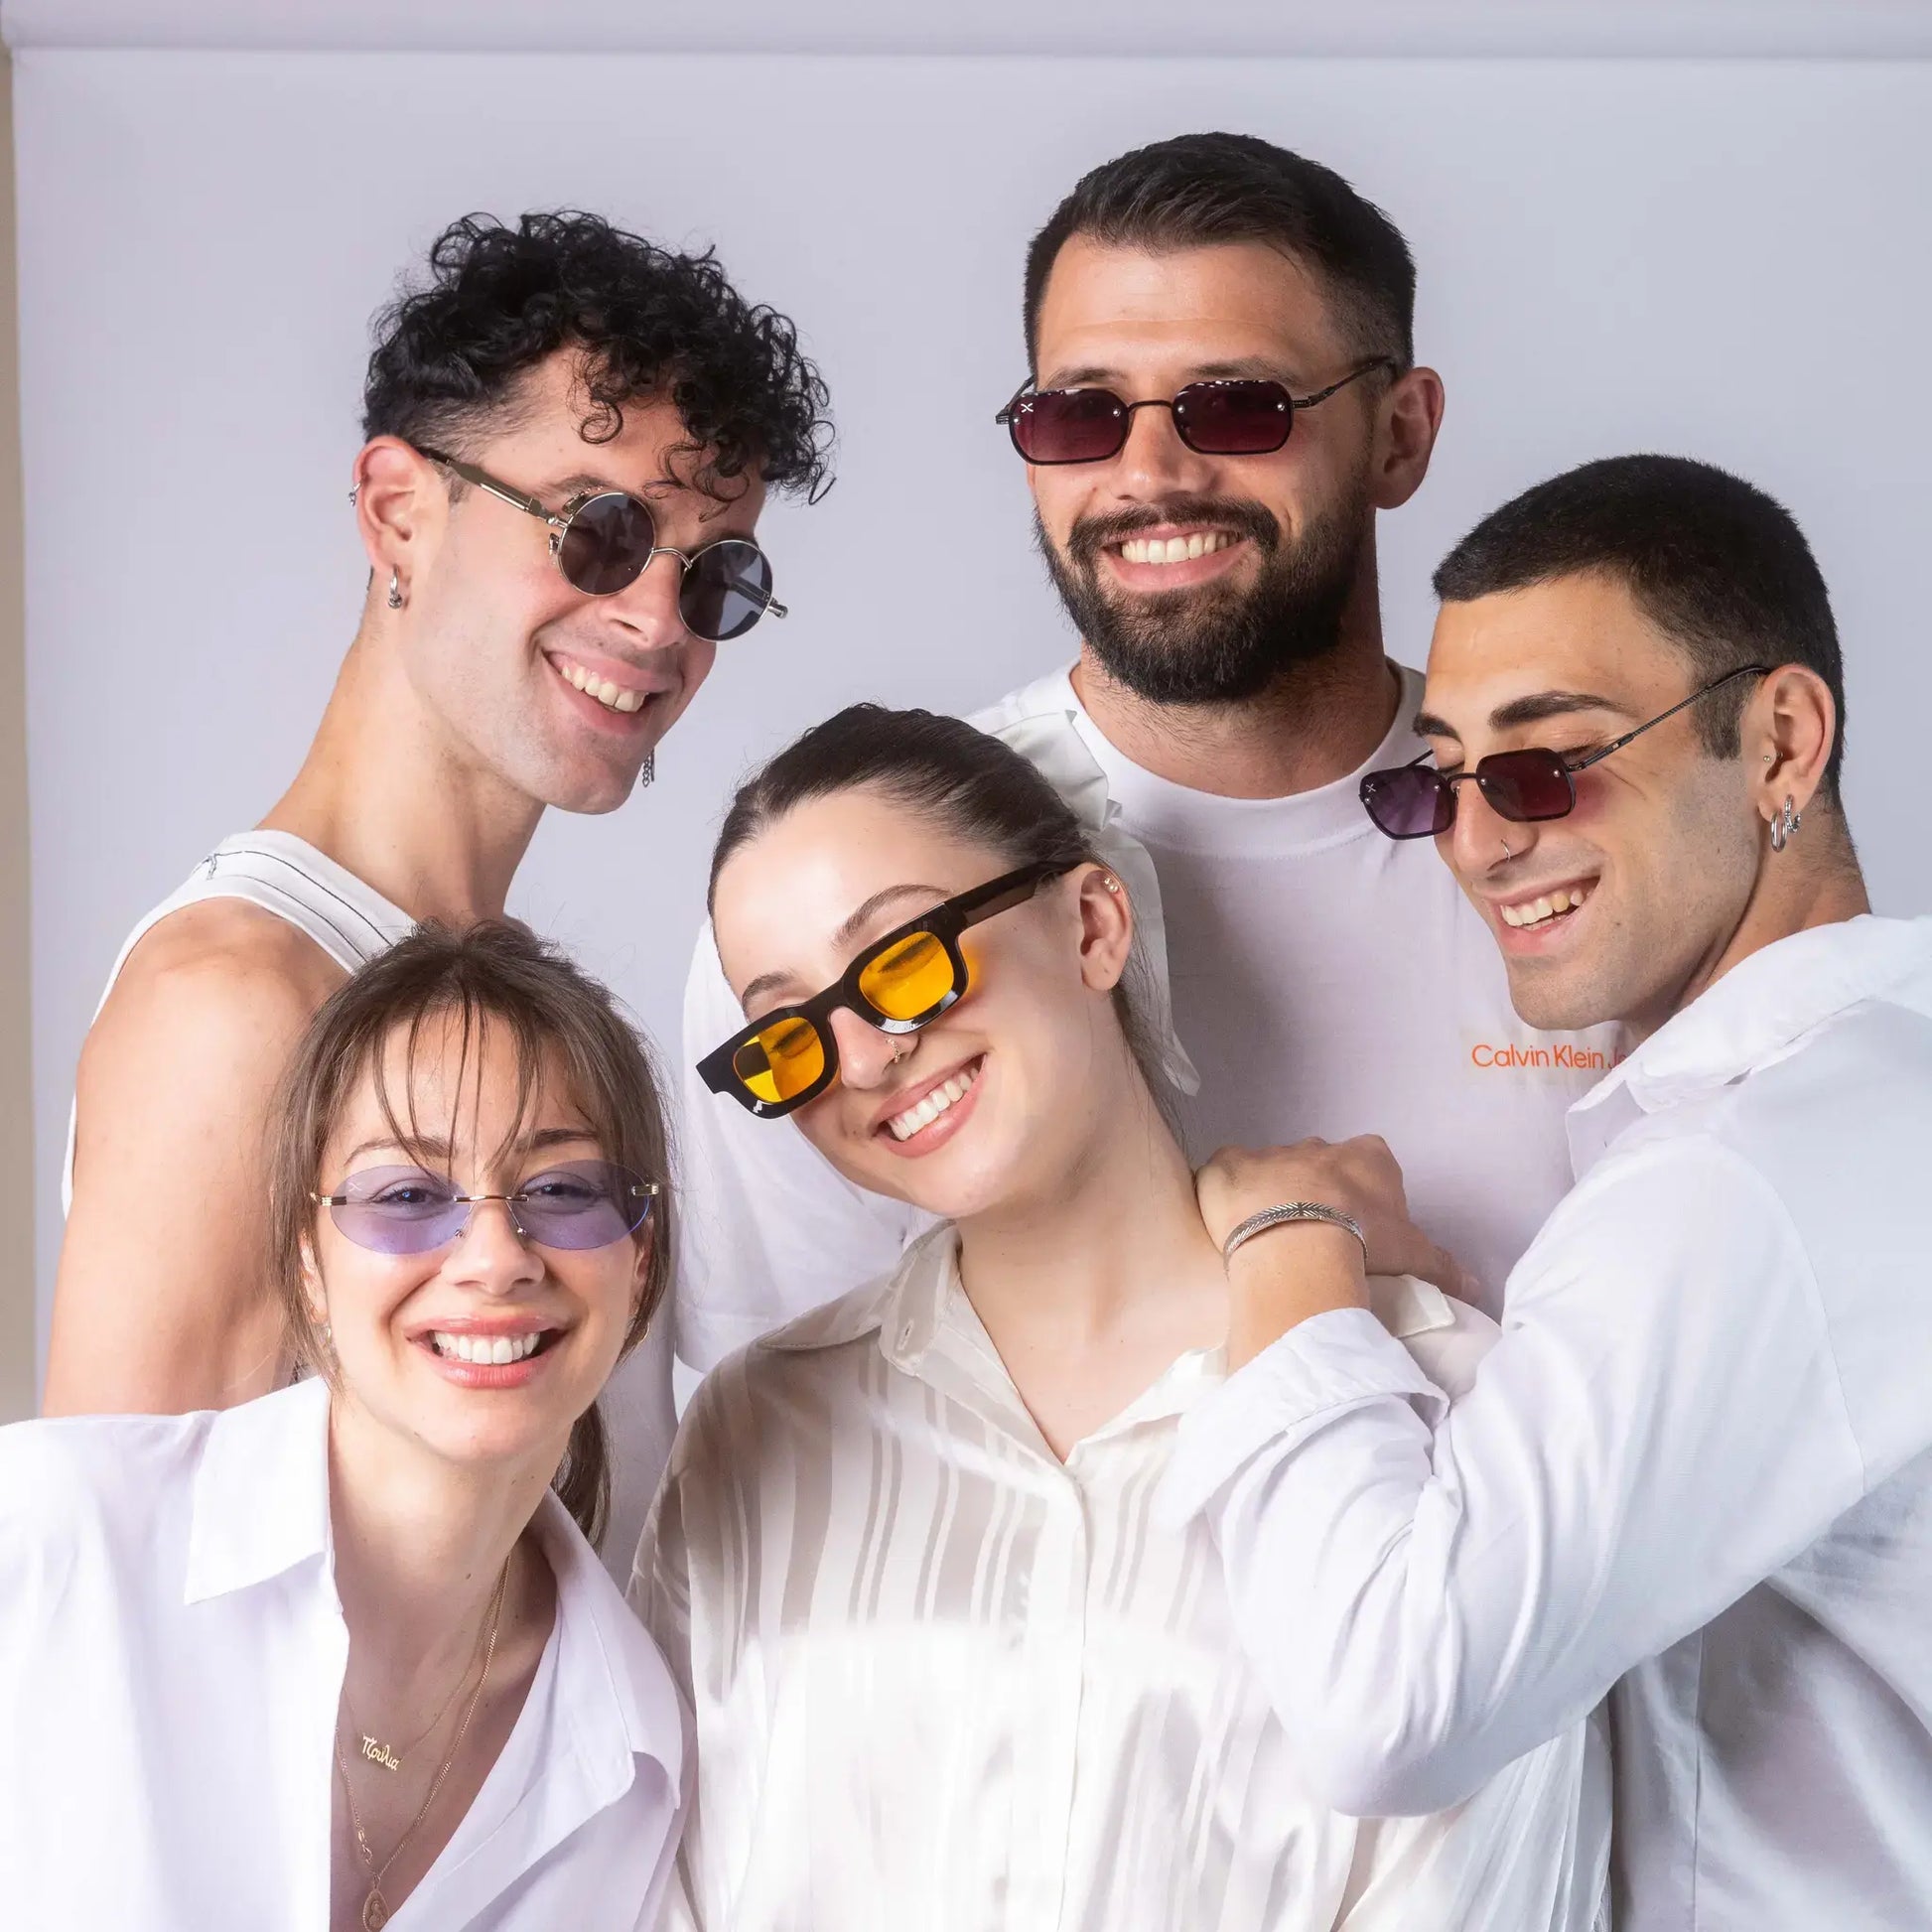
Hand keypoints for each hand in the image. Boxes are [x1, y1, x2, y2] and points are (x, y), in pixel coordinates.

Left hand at [1197, 1137, 1475, 1300]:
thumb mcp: (1413, 1255)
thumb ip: (1443, 1266)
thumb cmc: (1362, 1240)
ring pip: (1272, 1173)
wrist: (1295, 1240)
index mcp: (1367, 1157)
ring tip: (1270, 1243)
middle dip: (1316, 1196)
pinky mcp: (1226, 1164)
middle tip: (1313, 1241)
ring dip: (1270, 1199)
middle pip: (1320, 1168)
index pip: (1372, 1169)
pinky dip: (1227, 1198)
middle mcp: (1318, 1145)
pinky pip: (1226, 1177)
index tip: (1359, 1232)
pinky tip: (1230, 1229)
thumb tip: (1473, 1287)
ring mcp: (1270, 1151)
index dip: (1365, 1200)